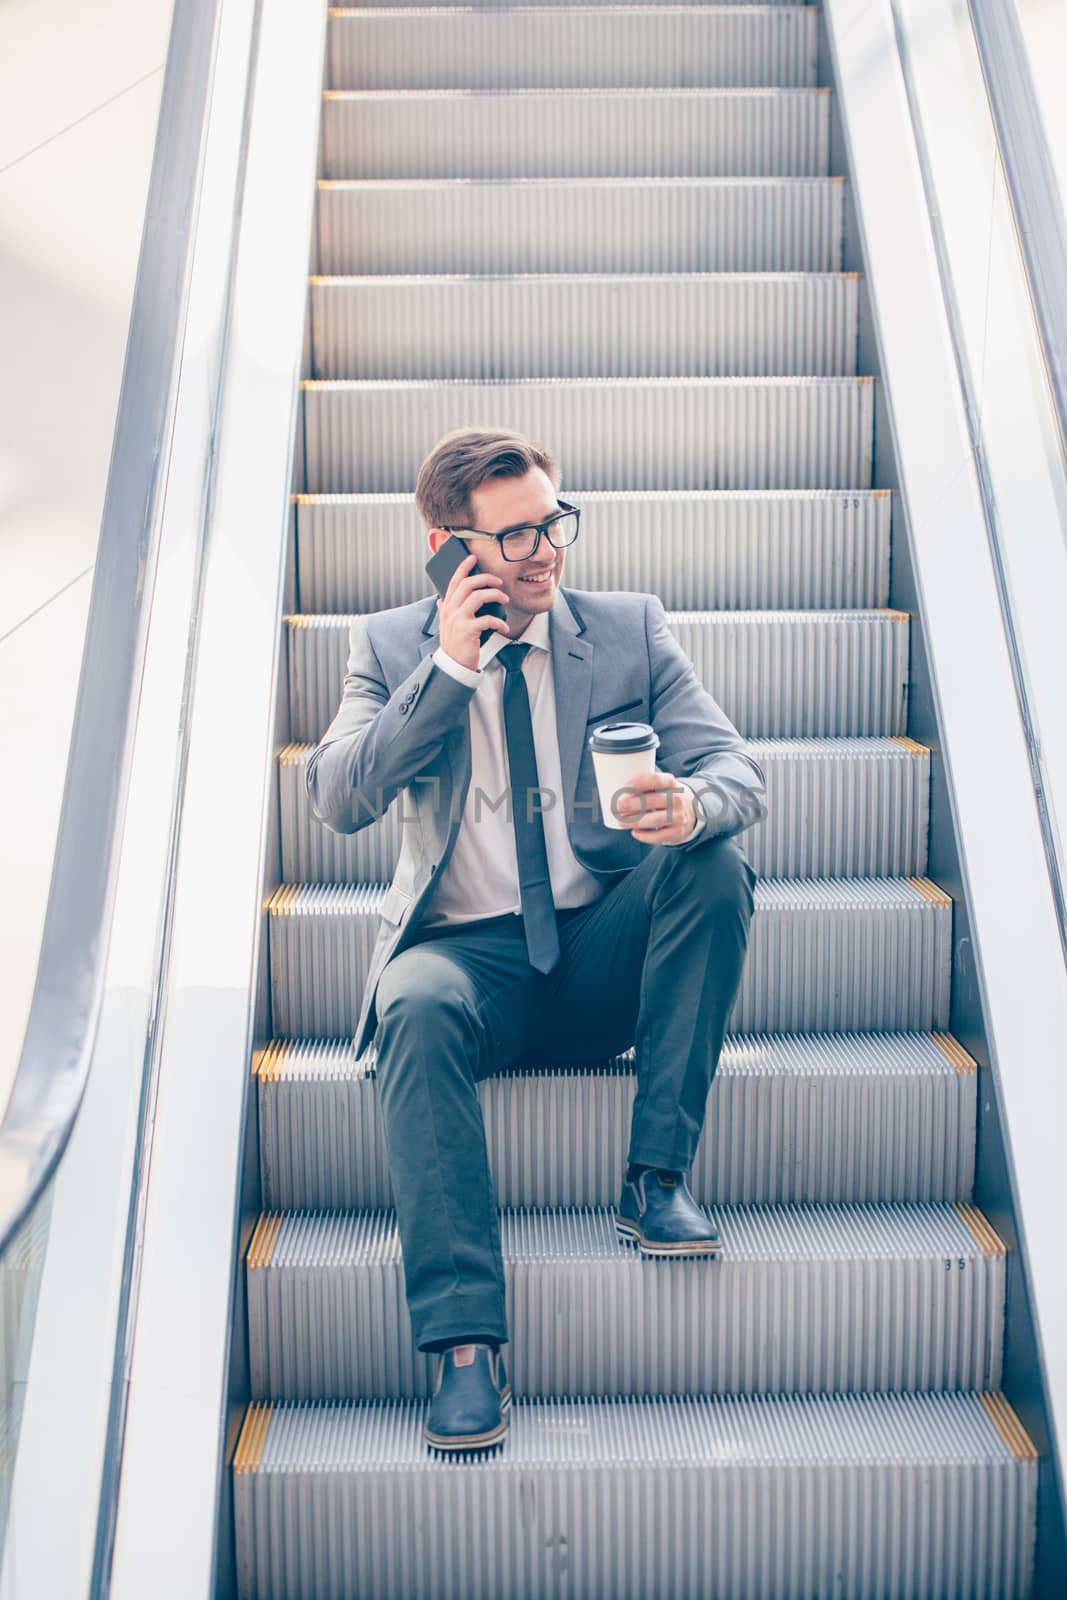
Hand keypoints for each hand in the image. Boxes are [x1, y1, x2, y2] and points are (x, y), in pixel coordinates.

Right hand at [435, 550, 509, 671]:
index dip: (463, 567)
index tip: (473, 558)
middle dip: (486, 578)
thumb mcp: (446, 624)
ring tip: (505, 599)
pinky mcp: (468, 631)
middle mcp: (450, 610)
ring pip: (478, 597)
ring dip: (495, 595)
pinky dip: (499, 622)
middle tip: (499, 582)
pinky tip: (503, 627)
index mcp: (447, 606)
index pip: (454, 581)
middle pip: (468, 584)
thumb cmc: (453, 644)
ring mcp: (458, 620)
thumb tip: (440, 600)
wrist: (452, 665)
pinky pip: (487, 619)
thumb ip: (444, 611)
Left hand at [612, 769, 698, 843]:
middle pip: (653, 800)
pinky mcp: (677, 832)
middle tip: (616, 807)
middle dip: (632, 804)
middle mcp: (677, 799)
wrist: (691, 812)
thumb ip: (643, 785)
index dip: (639, 782)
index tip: (623, 787)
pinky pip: (660, 836)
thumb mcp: (661, 786)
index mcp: (671, 783)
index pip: (656, 780)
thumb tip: (612, 786)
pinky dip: (646, 836)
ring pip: (656, 819)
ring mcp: (679, 816)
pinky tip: (635, 833)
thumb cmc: (666, 797)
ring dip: (636, 821)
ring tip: (621, 822)